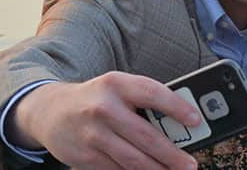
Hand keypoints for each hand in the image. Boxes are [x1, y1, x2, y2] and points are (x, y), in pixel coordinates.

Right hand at [9, 72, 198, 169]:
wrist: (50, 111)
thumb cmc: (97, 98)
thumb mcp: (119, 87)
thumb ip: (145, 100)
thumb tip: (181, 123)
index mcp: (117, 84)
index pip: (153, 94)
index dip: (177, 107)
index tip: (196, 120)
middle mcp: (104, 108)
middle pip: (146, 136)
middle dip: (172, 154)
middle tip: (190, 163)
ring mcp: (92, 135)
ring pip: (133, 160)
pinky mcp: (84, 157)